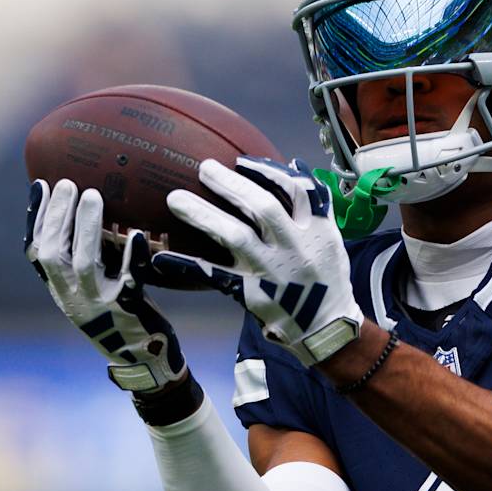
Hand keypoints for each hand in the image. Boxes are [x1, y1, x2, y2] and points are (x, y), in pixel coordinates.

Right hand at [25, 178, 189, 392]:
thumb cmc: (121, 315)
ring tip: (94, 195)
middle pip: (54, 254)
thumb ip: (85, 259)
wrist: (144, 360)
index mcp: (61, 290)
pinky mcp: (128, 310)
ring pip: (85, 264)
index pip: (36, 252)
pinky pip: (129, 281)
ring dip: (86, 228)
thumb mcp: (92, 290)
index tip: (40, 184)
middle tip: (69, 183)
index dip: (35, 218)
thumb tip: (86, 211)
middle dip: (57, 217)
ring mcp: (99, 305)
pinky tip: (136, 235)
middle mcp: (73, 298)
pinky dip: (131, 257)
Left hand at [152, 157, 364, 366]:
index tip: (242, 162)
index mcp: (315, 230)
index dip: (268, 173)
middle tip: (204, 167)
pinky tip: (161, 258)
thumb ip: (314, 204)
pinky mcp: (252, 292)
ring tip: (175, 198)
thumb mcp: (330, 239)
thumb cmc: (327, 279)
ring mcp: (271, 270)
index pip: (295, 192)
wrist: (326, 328)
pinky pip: (216, 277)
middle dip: (232, 185)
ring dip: (204, 215)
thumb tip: (295, 165)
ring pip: (236, 237)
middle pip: (262, 208)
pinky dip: (188, 266)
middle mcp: (293, 247)